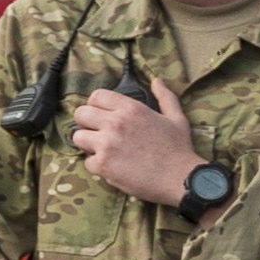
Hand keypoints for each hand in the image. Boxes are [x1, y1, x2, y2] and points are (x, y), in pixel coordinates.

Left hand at [74, 75, 203, 208]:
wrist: (181, 178)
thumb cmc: (179, 149)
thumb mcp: (176, 118)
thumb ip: (165, 97)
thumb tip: (157, 81)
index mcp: (131, 108)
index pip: (96, 96)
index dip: (96, 105)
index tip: (102, 116)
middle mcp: (115, 122)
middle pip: (81, 114)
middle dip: (86, 123)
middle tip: (98, 134)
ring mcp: (107, 144)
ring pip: (78, 137)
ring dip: (88, 145)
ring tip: (103, 151)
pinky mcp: (103, 165)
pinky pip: (87, 162)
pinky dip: (97, 167)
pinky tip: (112, 168)